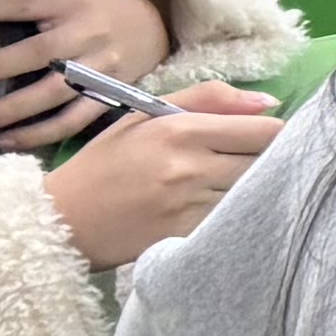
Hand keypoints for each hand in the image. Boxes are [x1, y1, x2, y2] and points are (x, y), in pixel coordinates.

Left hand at [0, 0, 169, 151]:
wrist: (153, 29)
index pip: (20, 3)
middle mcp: (84, 34)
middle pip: (36, 52)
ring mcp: (97, 69)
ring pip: (54, 92)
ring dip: (14, 108)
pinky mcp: (105, 96)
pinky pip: (73, 119)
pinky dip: (41, 134)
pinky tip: (7, 141)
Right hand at [43, 93, 278, 267]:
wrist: (62, 221)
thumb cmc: (105, 163)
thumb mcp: (145, 116)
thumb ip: (209, 99)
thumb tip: (270, 102)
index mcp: (180, 131)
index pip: (264, 131)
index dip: (273, 133)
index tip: (263, 137)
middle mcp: (190, 168)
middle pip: (265, 163)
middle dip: (265, 160)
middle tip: (245, 161)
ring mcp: (190, 206)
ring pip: (251, 192)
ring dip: (249, 188)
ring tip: (224, 185)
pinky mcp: (187, 236)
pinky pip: (230, 220)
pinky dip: (229, 214)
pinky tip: (210, 210)